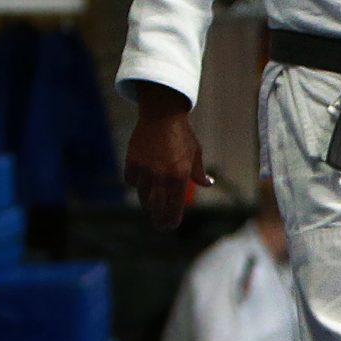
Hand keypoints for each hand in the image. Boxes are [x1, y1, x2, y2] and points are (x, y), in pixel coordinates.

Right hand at [125, 84, 208, 228]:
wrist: (162, 115)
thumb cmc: (182, 135)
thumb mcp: (195, 153)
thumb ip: (199, 172)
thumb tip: (208, 183)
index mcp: (179, 176)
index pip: (174, 206)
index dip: (171, 219)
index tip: (170, 225)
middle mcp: (162, 177)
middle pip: (156, 206)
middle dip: (158, 218)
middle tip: (159, 224)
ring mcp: (146, 170)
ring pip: (143, 195)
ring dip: (148, 203)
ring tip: (152, 207)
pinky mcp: (132, 162)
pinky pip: (132, 181)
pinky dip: (136, 184)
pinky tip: (141, 184)